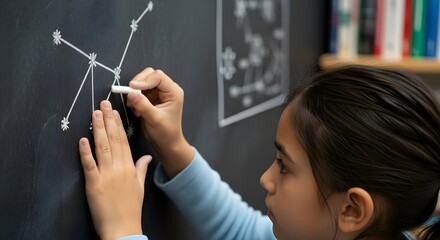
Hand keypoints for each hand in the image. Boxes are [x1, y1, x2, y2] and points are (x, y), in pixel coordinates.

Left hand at [78, 100, 150, 239]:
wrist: (123, 229)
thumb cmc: (131, 210)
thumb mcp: (140, 187)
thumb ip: (141, 169)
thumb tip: (146, 157)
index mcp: (130, 168)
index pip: (124, 141)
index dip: (118, 125)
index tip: (114, 112)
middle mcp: (119, 168)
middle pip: (113, 140)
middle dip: (107, 120)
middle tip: (103, 104)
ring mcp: (107, 176)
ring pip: (102, 147)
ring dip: (97, 129)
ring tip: (94, 114)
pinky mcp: (94, 184)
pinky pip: (89, 165)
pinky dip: (85, 152)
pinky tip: (82, 140)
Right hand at [127, 68, 193, 177]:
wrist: (167, 143)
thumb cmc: (166, 133)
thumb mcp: (154, 119)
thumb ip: (143, 105)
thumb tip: (131, 93)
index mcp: (173, 92)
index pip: (158, 77)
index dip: (144, 80)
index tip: (133, 88)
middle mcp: (167, 90)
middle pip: (149, 75)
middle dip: (138, 84)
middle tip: (130, 95)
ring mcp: (158, 93)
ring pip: (142, 83)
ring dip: (135, 92)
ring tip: (135, 107)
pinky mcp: (151, 98)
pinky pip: (138, 92)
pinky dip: (134, 99)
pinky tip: (137, 111)